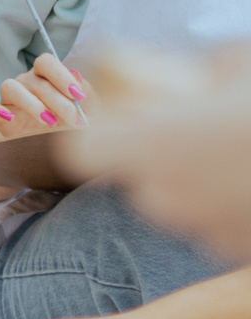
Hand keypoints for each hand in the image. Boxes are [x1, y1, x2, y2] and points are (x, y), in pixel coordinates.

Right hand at [0, 52, 86, 132]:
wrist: (63, 149)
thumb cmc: (76, 124)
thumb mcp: (89, 109)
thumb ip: (85, 90)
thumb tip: (76, 74)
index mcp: (46, 76)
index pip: (46, 62)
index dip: (61, 75)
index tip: (78, 96)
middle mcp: (26, 83)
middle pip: (34, 80)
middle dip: (57, 100)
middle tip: (73, 118)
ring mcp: (9, 98)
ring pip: (9, 87)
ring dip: (31, 103)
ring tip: (49, 121)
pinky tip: (9, 118)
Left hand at [73, 64, 250, 259]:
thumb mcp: (242, 65)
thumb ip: (197, 74)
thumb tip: (181, 78)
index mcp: (156, 145)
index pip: (84, 151)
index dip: (97, 134)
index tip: (118, 119)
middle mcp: (171, 197)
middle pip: (138, 181)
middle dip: (158, 157)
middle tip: (198, 129)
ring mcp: (208, 233)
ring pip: (182, 206)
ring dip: (200, 182)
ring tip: (242, 151)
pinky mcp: (239, 252)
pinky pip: (220, 227)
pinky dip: (233, 206)